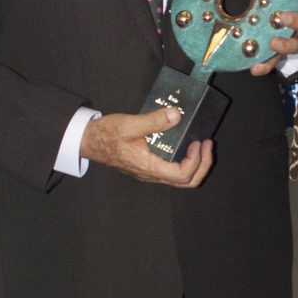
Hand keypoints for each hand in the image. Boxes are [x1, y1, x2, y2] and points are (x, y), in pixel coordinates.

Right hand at [80, 107, 212, 185]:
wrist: (90, 141)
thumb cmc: (106, 135)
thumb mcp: (130, 124)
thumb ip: (154, 121)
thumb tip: (176, 115)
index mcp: (149, 167)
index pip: (182, 175)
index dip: (196, 161)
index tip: (198, 142)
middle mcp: (152, 174)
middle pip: (187, 182)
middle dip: (202, 165)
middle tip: (207, 144)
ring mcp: (151, 172)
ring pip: (181, 178)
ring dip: (196, 163)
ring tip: (200, 144)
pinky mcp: (149, 166)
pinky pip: (173, 169)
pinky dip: (185, 159)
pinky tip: (185, 143)